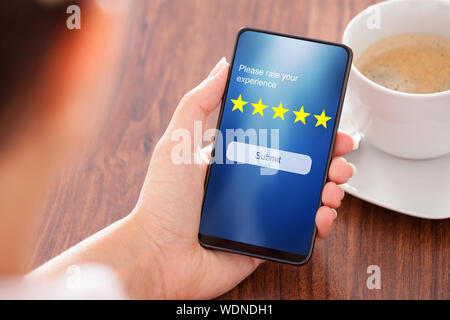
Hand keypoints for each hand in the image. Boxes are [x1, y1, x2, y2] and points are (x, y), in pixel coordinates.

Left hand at [130, 57, 355, 298]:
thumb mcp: (178, 141)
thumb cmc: (163, 199)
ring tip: (334, 187)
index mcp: (234, 158)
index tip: (325, 122)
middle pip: (300, 165)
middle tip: (341, 155)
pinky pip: (301, 230)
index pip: (279, 137)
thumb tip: (223, 66)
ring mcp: (261, 212)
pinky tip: (321, 215)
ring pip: (307, 196)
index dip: (305, 130)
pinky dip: (320, 223)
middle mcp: (251, 183)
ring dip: (330, 188)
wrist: (158, 255)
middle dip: (328, 158)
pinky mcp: (267, 238)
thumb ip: (199, 102)